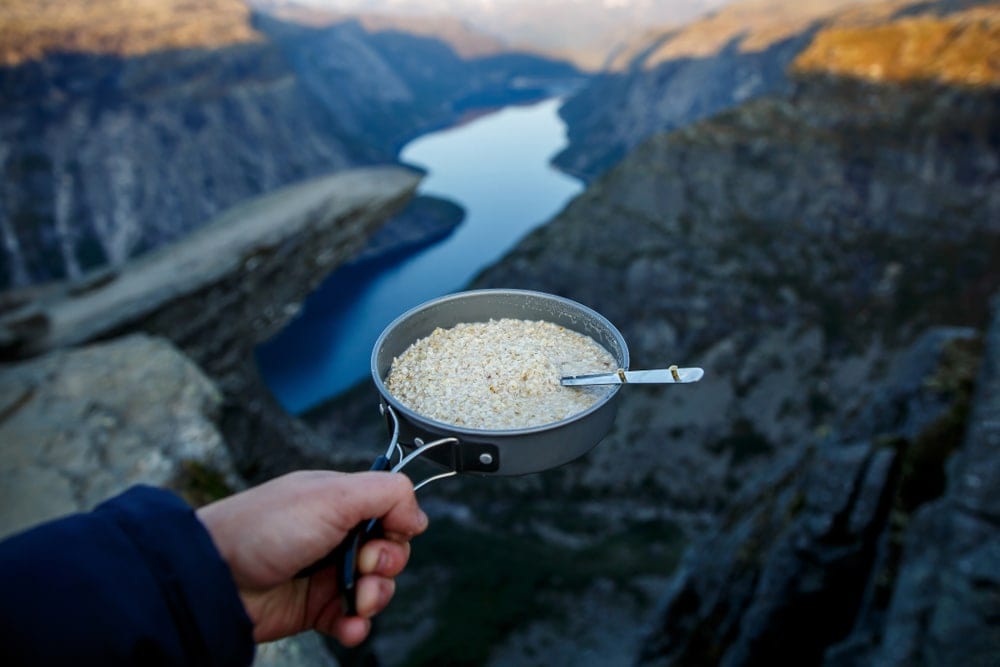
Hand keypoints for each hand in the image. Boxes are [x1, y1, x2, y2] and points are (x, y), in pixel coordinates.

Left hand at [196, 470, 427, 645]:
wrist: (214, 579)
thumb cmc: (263, 528)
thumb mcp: (333, 495)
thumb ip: (386, 494)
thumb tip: (418, 516)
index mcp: (340, 501)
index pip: (391, 513)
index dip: (397, 528)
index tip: (385, 534)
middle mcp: (335, 534)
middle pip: (390, 552)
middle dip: (386, 565)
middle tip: (363, 566)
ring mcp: (325, 572)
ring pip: (375, 589)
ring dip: (375, 598)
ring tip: (356, 602)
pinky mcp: (313, 608)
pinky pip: (351, 621)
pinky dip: (355, 626)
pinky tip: (347, 625)